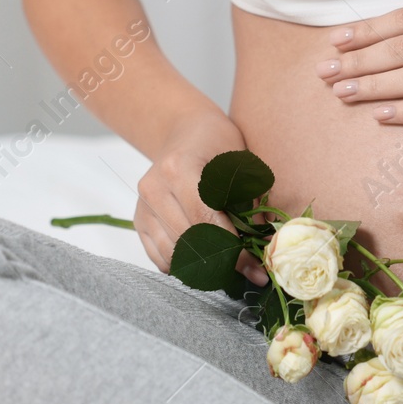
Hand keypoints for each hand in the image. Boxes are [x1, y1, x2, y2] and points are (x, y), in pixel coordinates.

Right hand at [135, 112, 268, 284]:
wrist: (184, 132)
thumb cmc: (217, 144)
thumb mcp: (242, 163)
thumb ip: (250, 202)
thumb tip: (263, 243)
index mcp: (179, 168)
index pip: (204, 221)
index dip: (231, 248)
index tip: (254, 265)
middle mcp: (154, 188)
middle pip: (189, 241)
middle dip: (222, 261)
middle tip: (250, 271)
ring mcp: (142, 206)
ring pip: (173, 254)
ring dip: (204, 267)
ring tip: (231, 268)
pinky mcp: (139, 221)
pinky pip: (160, 257)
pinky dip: (184, 265)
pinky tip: (206, 261)